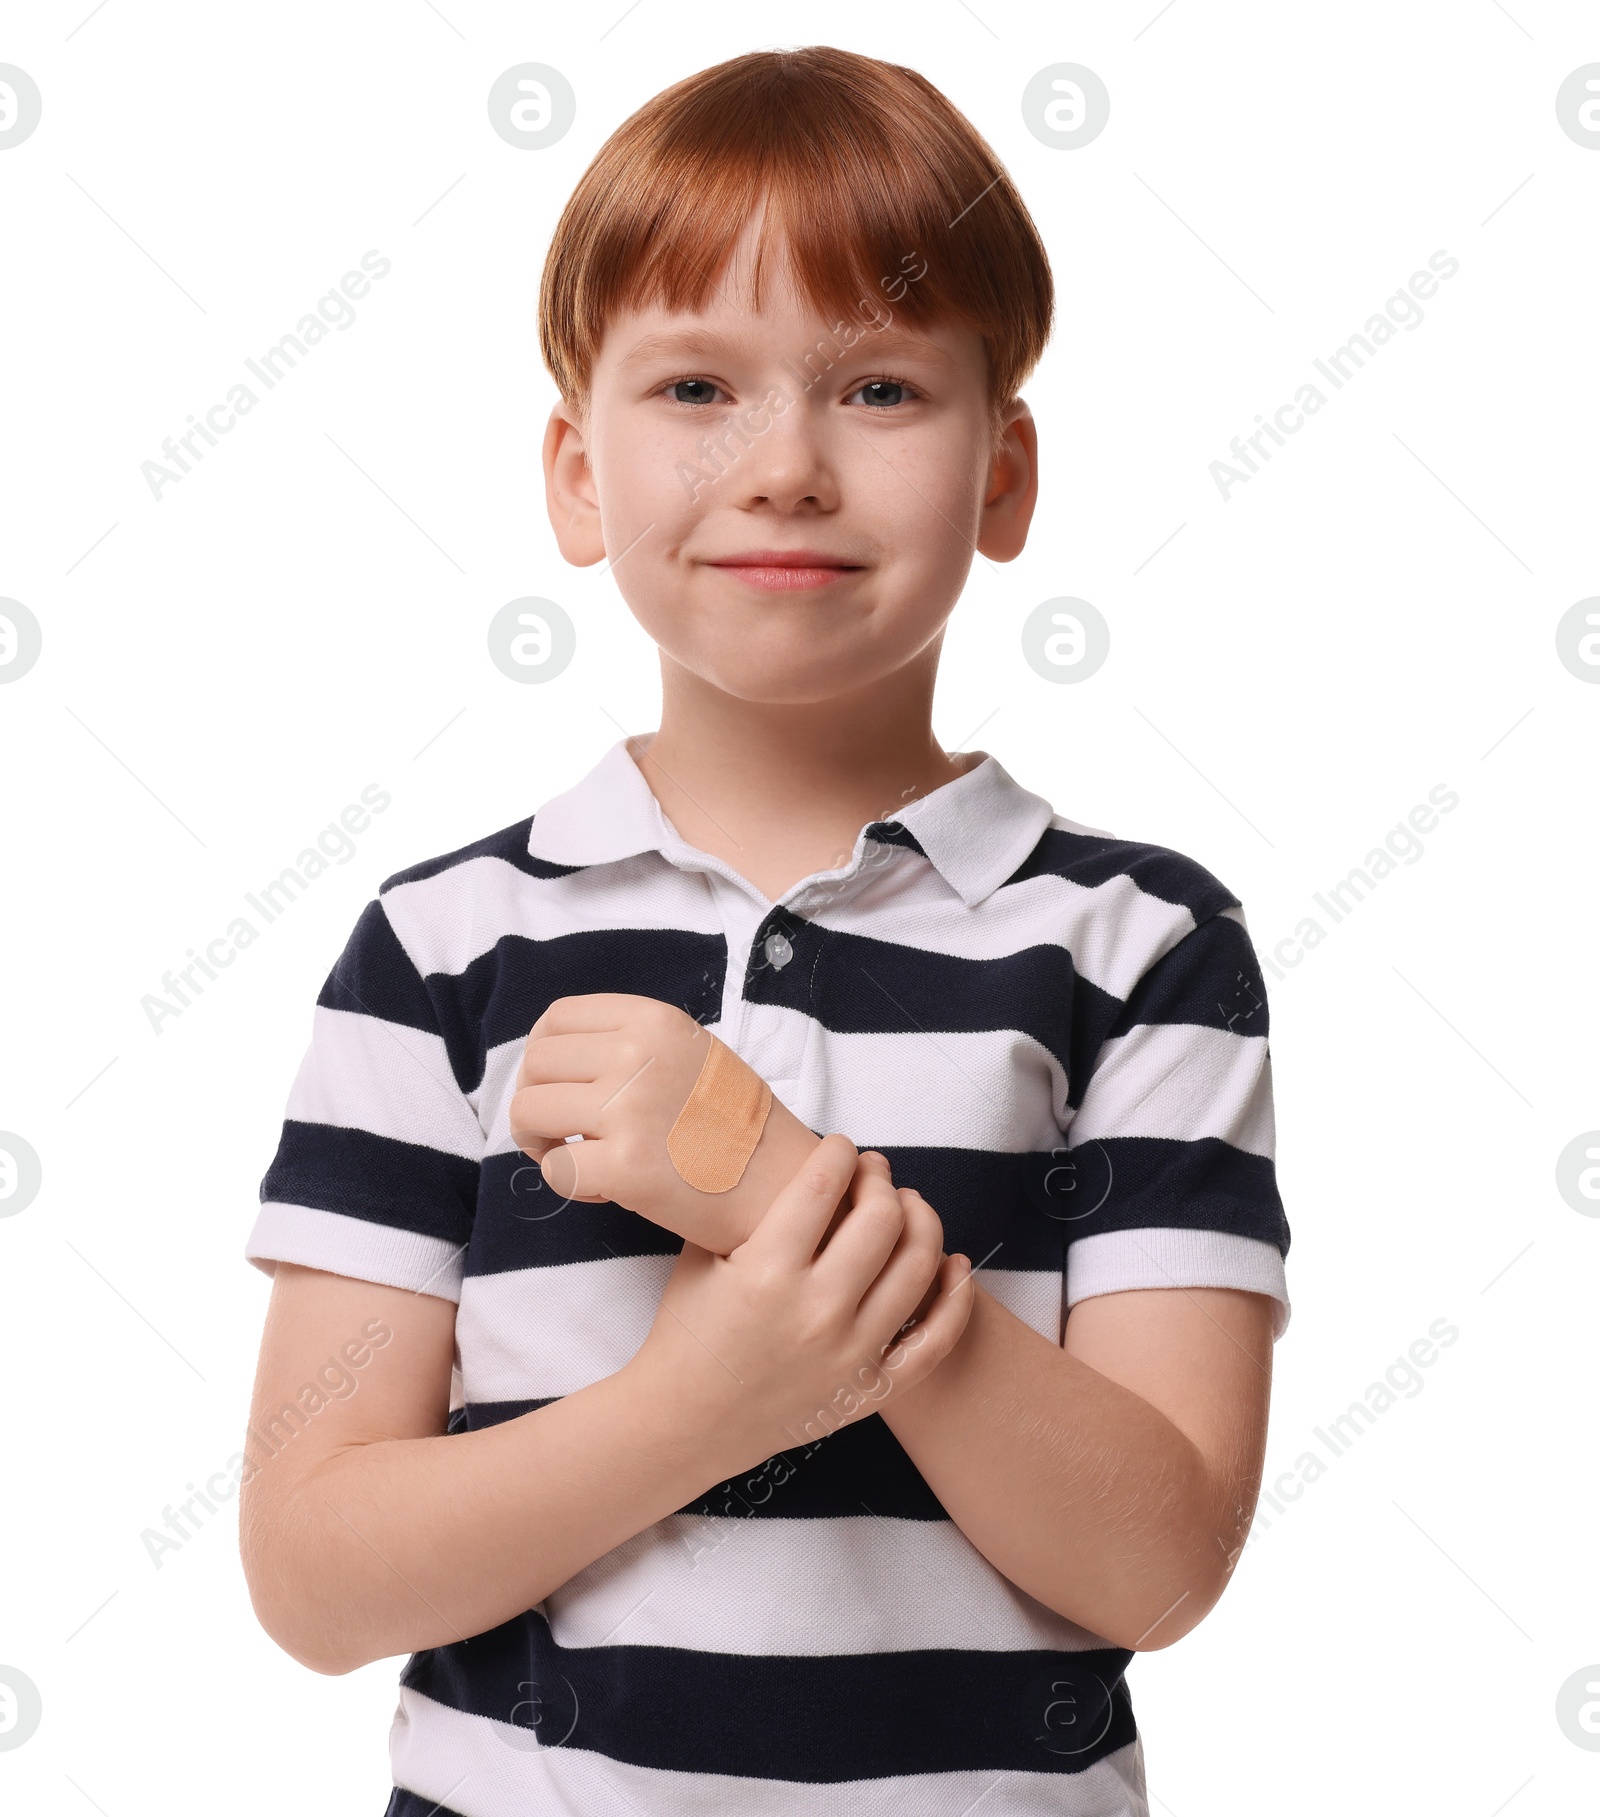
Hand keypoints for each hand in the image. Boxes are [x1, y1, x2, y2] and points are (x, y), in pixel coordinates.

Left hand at [508, 992, 823, 1253]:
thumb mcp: (692, 1052)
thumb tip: (553, 1054)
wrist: (784, 1184)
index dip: (544, 1054)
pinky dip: (568, 1184)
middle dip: (536, 1100)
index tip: (558, 1084)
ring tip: (579, 1158)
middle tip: (564, 1132)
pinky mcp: (626, 1168)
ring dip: (541, 1142)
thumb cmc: (736, 1125)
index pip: (557, 1018)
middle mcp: (638, 1055)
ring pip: (528, 1112)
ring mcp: (630, 1110)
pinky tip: (604, 1189)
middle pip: (535, 1063)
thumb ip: (633, 1043)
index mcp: (654, 1020)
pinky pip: (554, 1169)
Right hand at [624, 1135, 975, 1478]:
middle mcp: (815, 1311)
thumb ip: (740, 1207)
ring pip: (918, 1267)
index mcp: (766, 1273)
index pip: (823, 1185)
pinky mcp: (870, 1389)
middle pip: (881, 1218)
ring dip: (920, 1221)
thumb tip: (773, 1154)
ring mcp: (850, 1354)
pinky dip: (955, 1297)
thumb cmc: (687, 1336)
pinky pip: (936, 1340)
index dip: (839, 1152)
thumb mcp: (700, 1257)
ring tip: (904, 1206)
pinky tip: (953, 1264)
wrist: (686, 1425)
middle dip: (880, 1181)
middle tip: (871, 1174)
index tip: (839, 1146)